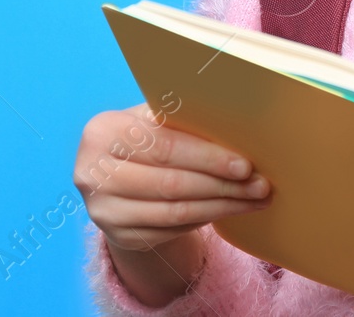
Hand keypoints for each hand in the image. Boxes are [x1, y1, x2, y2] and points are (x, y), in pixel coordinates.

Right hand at [74, 101, 272, 305]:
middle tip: (260, 185)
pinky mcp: (119, 236)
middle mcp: (93, 174)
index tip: (245, 164)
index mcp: (103, 132)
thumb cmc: (146, 135)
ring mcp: (104, 210)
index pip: (165, 147)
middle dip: (222, 185)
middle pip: (171, 183)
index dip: (208, 158)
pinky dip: (206, 219)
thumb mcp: (153, 119)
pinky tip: (231, 209)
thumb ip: (182, 118)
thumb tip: (238, 122)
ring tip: (255, 199)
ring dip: (221, 206)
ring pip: (175, 212)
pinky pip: (171, 229)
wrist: (116, 172)